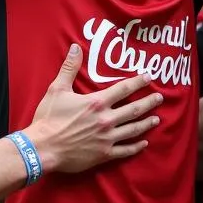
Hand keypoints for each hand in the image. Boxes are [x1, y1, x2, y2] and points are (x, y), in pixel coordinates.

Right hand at [27, 44, 161, 172]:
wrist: (42, 149)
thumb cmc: (49, 119)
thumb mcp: (57, 89)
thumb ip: (69, 68)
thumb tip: (75, 48)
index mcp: (97, 102)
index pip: (124, 88)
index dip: (139, 82)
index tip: (150, 77)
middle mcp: (106, 119)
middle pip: (134, 109)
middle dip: (149, 102)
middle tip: (160, 98)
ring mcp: (107, 138)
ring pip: (133, 129)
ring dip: (146, 123)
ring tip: (156, 119)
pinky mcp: (103, 154)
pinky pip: (125, 150)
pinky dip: (136, 146)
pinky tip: (144, 143)